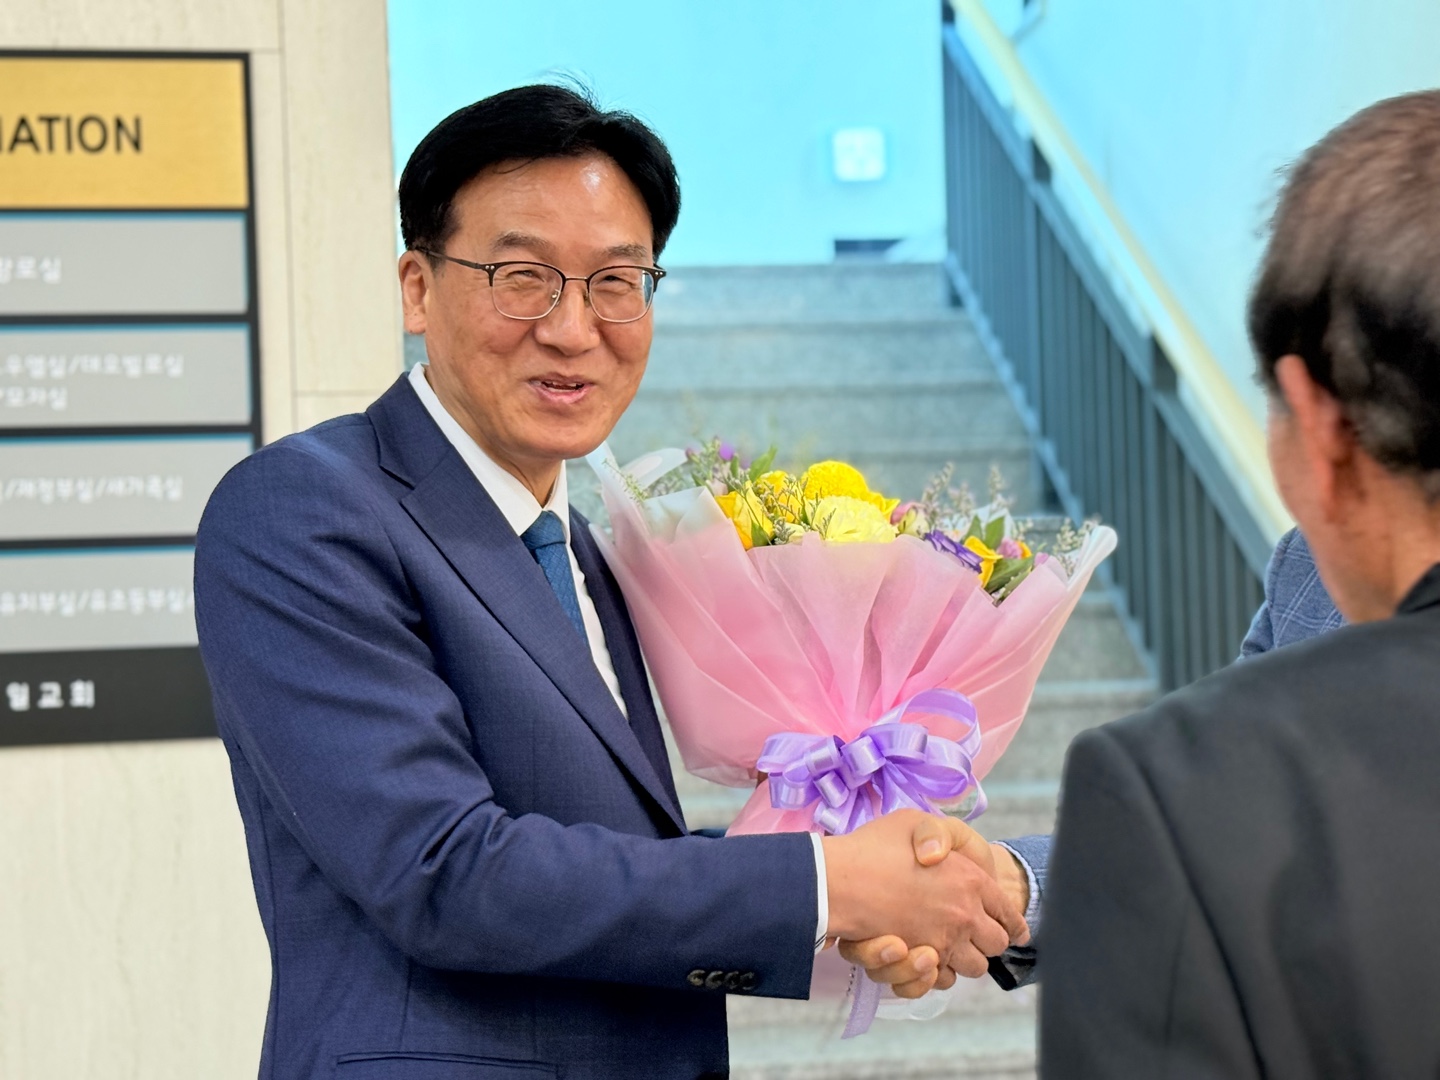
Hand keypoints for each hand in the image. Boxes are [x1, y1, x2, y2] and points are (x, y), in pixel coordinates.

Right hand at [837, 816, 1029, 996]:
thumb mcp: (912, 821)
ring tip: (947, 946)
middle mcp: (964, 915)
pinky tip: (926, 958)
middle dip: (988, 941)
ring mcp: (943, 942)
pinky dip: (937, 975)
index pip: (1007, 910)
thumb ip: (940, 834)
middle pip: (995, 944)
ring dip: (964, 959)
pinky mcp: (918, 963)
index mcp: (971, 879)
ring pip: (973, 967)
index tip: (1016, 930)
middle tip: (972, 933)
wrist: (836, 880)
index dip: (1013, 921)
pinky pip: (942, 981)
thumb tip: (944, 857)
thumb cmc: (872, 847)